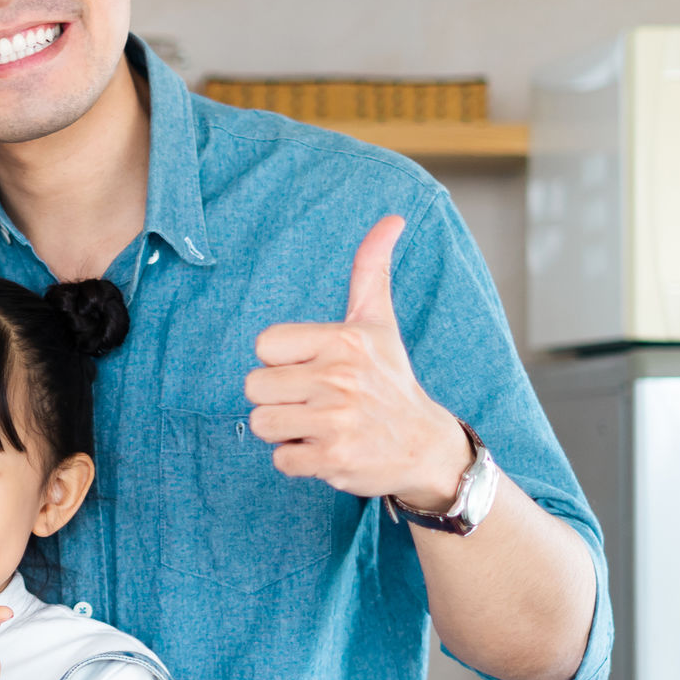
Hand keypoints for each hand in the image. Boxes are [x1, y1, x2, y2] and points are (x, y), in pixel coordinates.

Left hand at [244, 216, 473, 507]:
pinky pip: (279, 459)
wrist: (425, 447)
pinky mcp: (333, 459)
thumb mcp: (379, 323)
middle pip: (254, 386)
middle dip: (279, 398)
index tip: (314, 369)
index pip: (263, 345)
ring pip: (261, 422)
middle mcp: (340, 377)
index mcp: (343, 339)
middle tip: (318, 402)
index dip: (281, 362)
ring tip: (321, 425)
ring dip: (285, 430)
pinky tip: (328, 449)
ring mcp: (337, 420)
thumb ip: (371, 270)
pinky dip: (298, 461)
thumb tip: (392, 218)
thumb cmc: (390, 380)